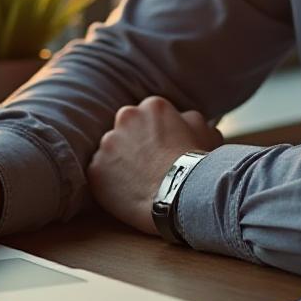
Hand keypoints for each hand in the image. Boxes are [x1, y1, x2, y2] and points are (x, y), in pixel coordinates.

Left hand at [85, 96, 223, 235]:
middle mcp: (126, 118)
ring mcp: (108, 143)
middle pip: (126, 129)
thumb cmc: (197, 165)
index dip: (156, 136)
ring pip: (111, 151)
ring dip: (121, 163)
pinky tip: (128, 194)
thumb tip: (183, 119)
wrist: (182, 194)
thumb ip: (189, 119)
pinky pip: (99, 173)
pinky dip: (109, 182)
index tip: (162, 151)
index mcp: (153, 106)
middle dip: (135, 144)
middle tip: (149, 166)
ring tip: (139, 183)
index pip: (149, 117)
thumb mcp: (205, 131)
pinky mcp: (95, 168)